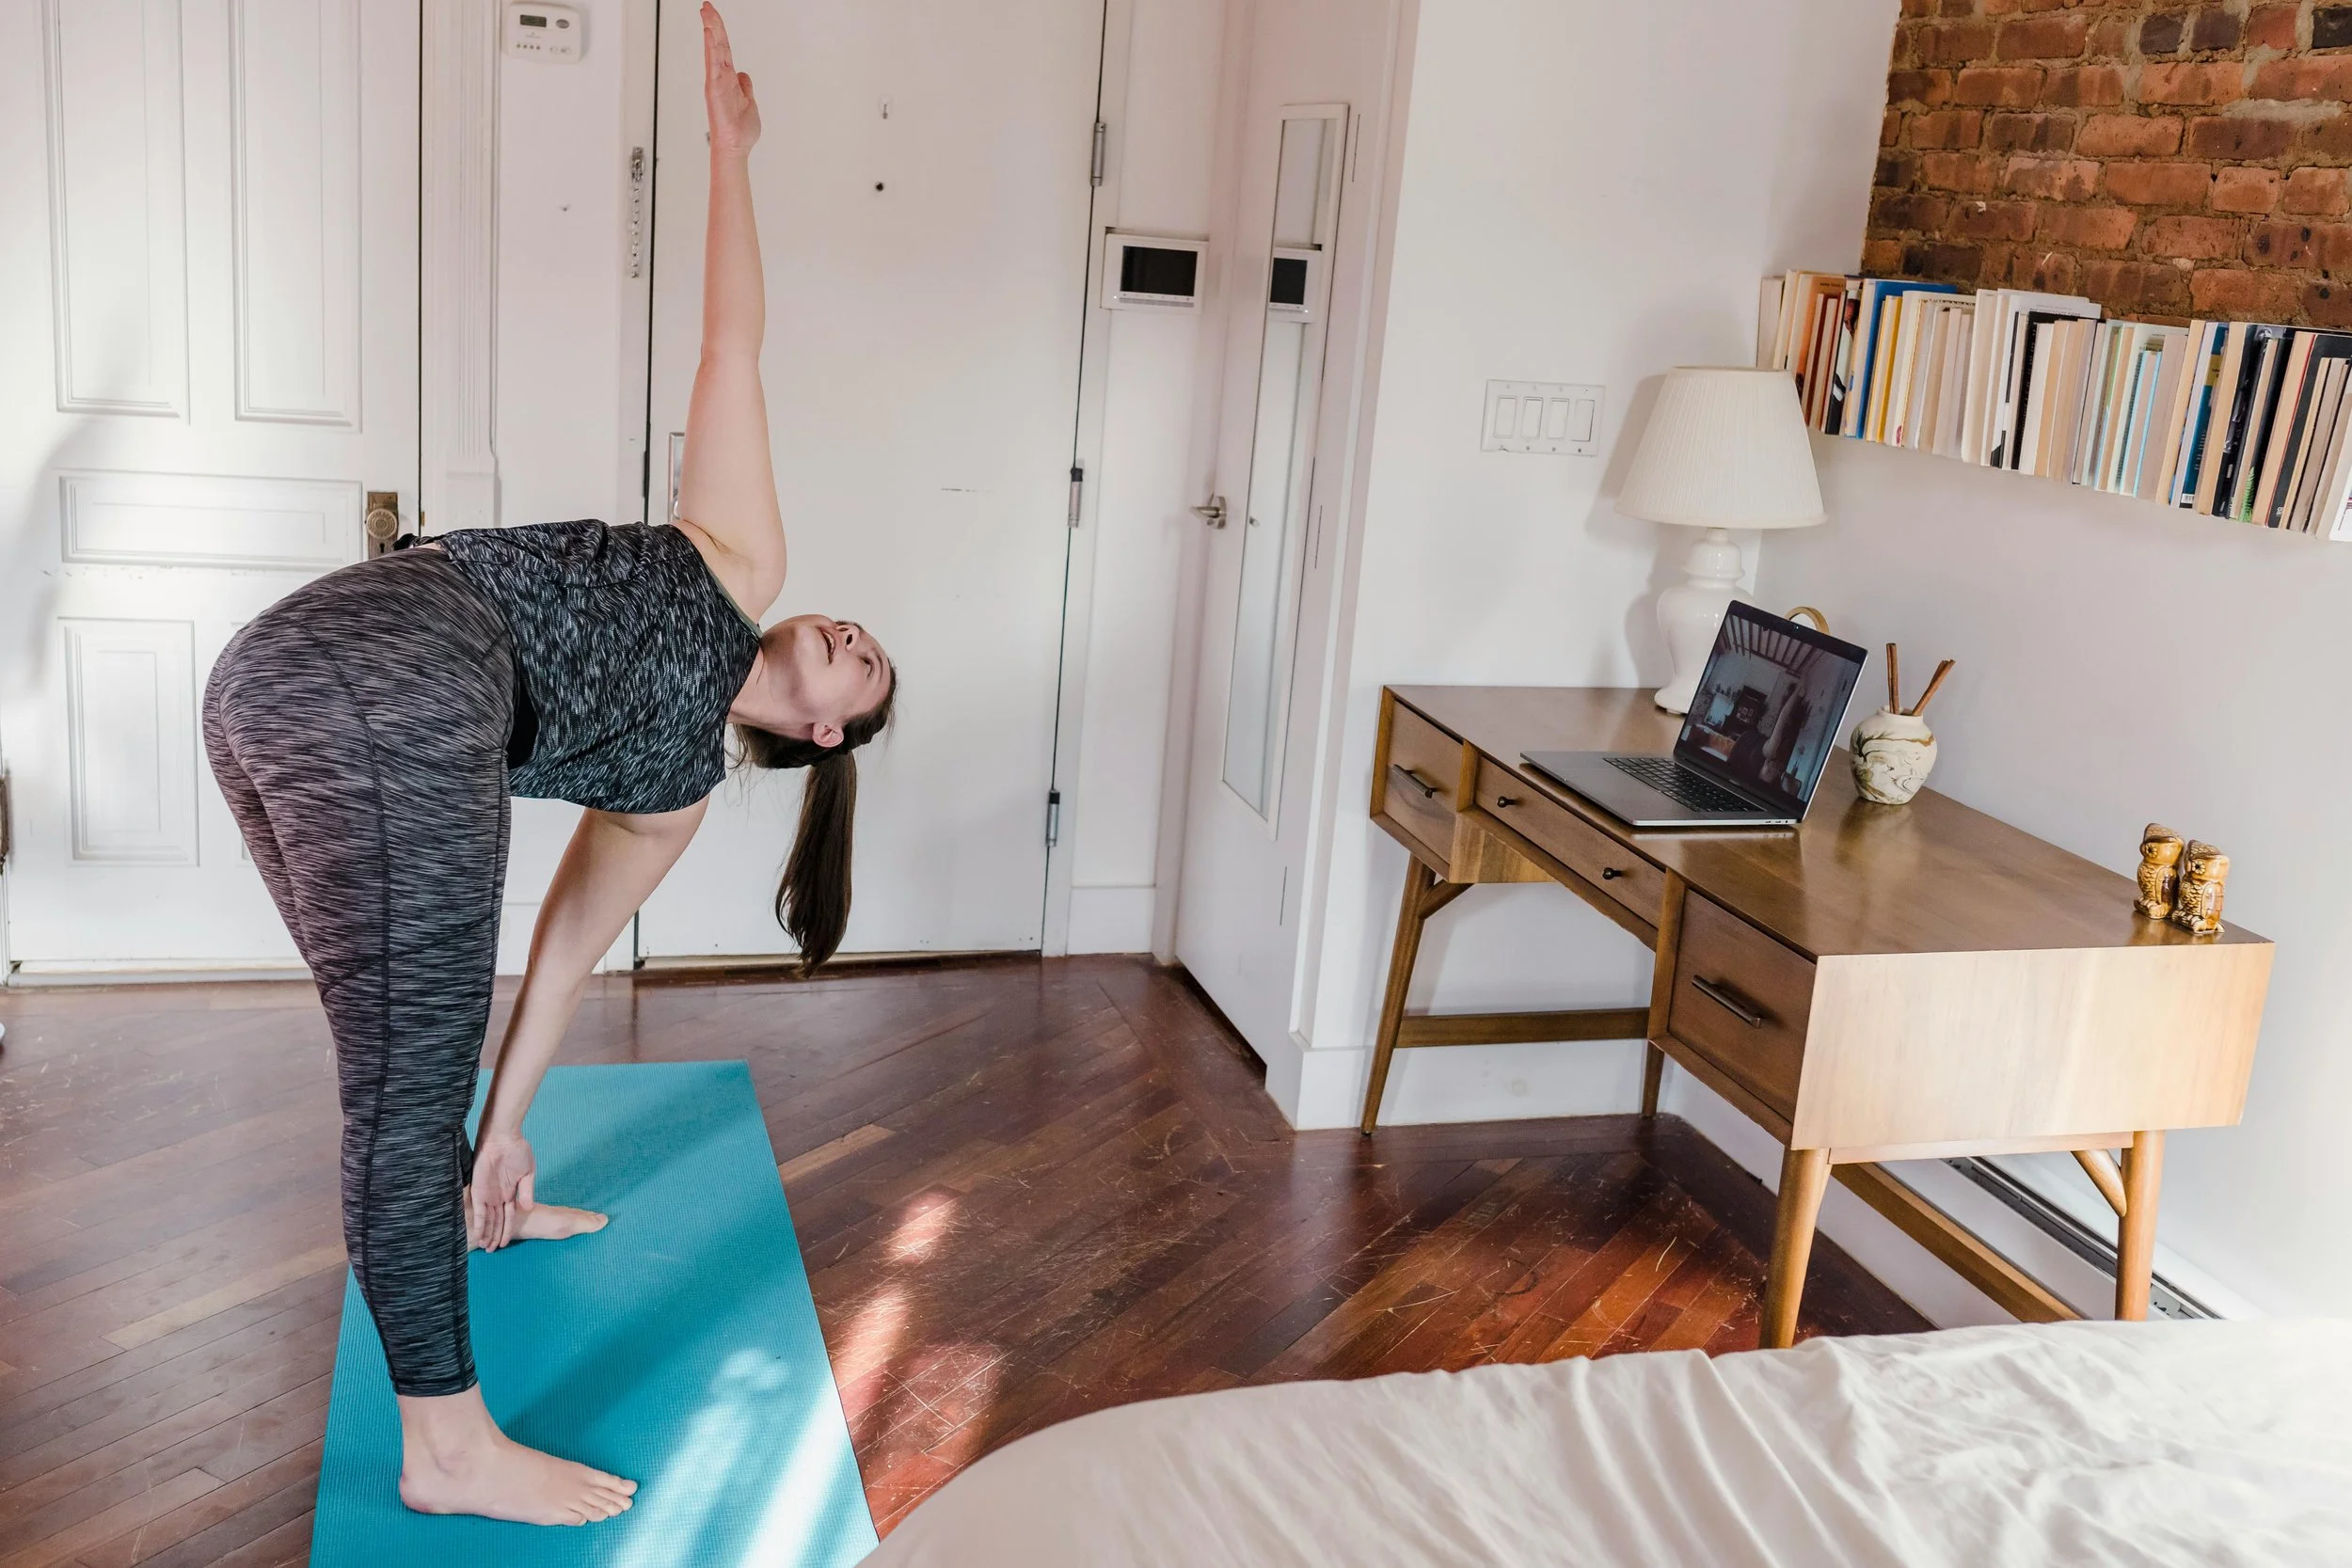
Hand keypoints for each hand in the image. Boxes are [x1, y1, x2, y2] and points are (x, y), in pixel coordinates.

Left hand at [467, 1130, 536, 1251]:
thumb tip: (528, 1209)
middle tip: (492, 1251)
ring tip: (486, 1248)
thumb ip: (527, 1192)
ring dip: (486, 1233)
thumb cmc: (518, 1151)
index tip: (506, 1244)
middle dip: (495, 1236)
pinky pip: (477, 1210)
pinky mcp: (478, 1190)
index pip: (508, 1217)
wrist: (504, 1138)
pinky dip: (479, 1222)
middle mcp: (497, 1197)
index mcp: (510, 1193)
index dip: (507, 1231)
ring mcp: (487, 1194)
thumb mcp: (527, 1173)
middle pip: (496, 1221)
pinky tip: (480, 1233)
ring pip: (487, 1219)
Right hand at [702, 4, 760, 157]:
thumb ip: (745, 87)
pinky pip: (712, 63)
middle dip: (712, 23)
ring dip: (711, 29)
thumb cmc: (740, 131)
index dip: (719, 30)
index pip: (723, 48)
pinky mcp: (714, 88)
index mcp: (729, 78)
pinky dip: (711, 47)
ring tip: (706, 12)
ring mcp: (716, 81)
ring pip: (713, 49)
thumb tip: (744, 75)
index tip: (713, 14)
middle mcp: (721, 77)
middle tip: (707, 5)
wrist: (736, 147)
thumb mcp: (749, 102)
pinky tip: (709, 33)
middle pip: (717, 43)